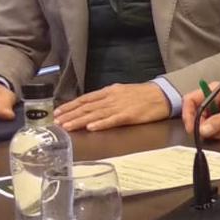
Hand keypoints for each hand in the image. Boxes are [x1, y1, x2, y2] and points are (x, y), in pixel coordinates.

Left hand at [54, 82, 169, 131]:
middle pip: (87, 107)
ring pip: (95, 114)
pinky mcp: (129, 115)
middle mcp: (112, 98)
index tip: (58, 112)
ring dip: (79, 121)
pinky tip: (91, 127)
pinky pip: (113, 120)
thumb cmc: (143, 95)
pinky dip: (101, 124)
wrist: (163, 95)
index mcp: (110, 91)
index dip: (71, 106)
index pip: (85, 99)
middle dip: (70, 115)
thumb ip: (107, 98)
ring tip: (67, 126)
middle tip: (57, 122)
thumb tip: (91, 105)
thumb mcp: (122, 91)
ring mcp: (120, 106)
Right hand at [182, 85, 219, 139]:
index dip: (188, 114)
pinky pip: (210, 129)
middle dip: (203, 126)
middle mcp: (211, 100)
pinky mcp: (219, 119)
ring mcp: (215, 110)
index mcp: (213, 91)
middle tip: (215, 132)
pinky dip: (217, 133)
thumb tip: (202, 130)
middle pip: (194, 115)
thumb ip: (219, 121)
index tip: (192, 128)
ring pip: (202, 124)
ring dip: (212, 131)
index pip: (190, 100)